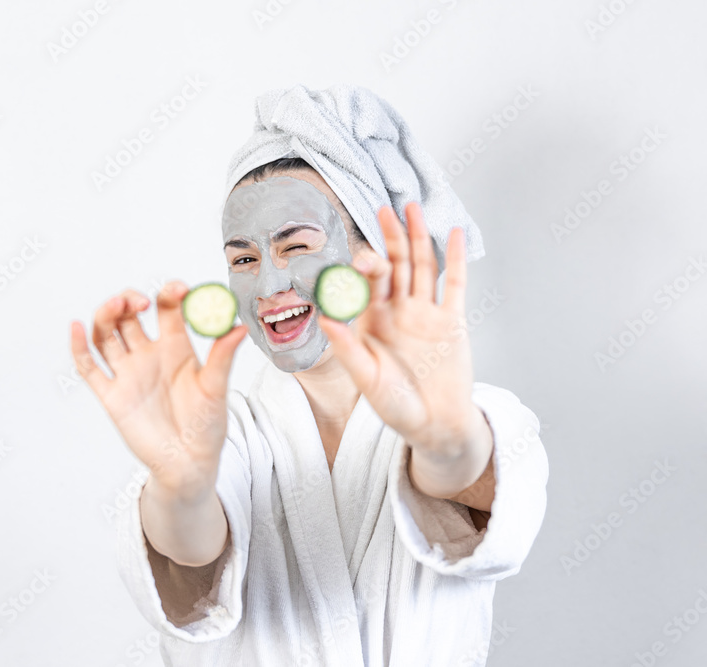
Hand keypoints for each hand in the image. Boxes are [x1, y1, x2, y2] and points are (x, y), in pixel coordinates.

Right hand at [69, 282, 247, 497]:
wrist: (189, 465)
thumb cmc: (207, 427)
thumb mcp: (216, 390)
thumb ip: (222, 358)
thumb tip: (239, 327)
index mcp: (177, 347)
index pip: (167, 309)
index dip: (170, 294)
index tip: (178, 289)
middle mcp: (149, 355)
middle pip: (130, 315)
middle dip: (130, 300)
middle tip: (140, 301)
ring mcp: (128, 373)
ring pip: (107, 334)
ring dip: (106, 315)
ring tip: (116, 306)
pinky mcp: (112, 395)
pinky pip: (89, 368)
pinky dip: (78, 347)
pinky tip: (76, 327)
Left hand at [316, 202, 487, 461]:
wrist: (435, 426)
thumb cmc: (396, 407)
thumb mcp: (367, 380)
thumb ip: (348, 349)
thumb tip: (324, 319)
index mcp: (371, 322)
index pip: (364, 286)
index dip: (361, 268)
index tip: (357, 256)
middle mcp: (397, 311)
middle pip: (393, 266)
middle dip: (388, 238)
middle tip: (382, 209)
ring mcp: (425, 313)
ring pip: (420, 266)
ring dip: (416, 237)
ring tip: (411, 208)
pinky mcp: (452, 320)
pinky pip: (454, 283)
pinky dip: (454, 258)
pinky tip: (452, 233)